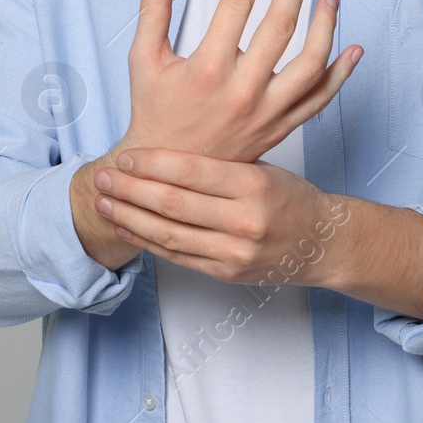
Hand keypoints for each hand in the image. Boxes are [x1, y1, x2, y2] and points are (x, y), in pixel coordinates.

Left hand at [93, 148, 353, 286]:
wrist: (321, 242)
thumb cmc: (289, 197)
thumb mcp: (262, 169)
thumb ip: (218, 164)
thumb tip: (162, 149)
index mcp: (254, 186)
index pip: (191, 171)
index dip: (152, 164)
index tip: (125, 156)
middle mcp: (244, 221)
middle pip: (173, 204)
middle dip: (130, 190)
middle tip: (102, 177)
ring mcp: (235, 253)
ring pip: (169, 234)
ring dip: (130, 217)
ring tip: (104, 203)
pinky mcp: (226, 273)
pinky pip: (178, 256)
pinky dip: (147, 241)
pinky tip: (127, 227)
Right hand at [120, 0, 362, 162]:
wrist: (171, 174)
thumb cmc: (155, 112)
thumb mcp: (145, 60)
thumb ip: (153, 10)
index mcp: (206, 68)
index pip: (237, 5)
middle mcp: (241, 90)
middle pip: (279, 27)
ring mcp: (265, 112)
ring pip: (309, 63)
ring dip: (325, 25)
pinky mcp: (280, 128)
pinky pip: (319, 99)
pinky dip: (340, 75)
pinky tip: (353, 50)